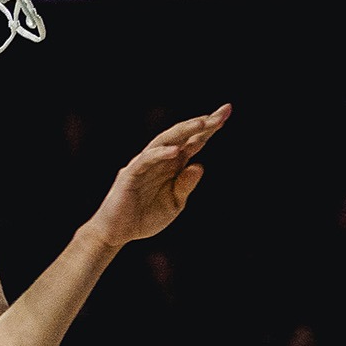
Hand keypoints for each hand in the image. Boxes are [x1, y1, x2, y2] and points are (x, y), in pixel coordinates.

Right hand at [82, 104, 230, 246]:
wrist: (117, 232)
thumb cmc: (145, 217)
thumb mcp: (175, 204)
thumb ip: (186, 185)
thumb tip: (199, 165)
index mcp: (173, 166)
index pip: (194, 142)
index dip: (209, 128)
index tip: (227, 113)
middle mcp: (160, 160)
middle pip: (182, 136)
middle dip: (202, 123)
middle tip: (223, 113)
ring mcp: (144, 165)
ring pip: (164, 141)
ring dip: (184, 131)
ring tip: (202, 123)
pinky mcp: (131, 174)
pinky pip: (146, 160)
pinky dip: (161, 154)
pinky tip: (176, 151)